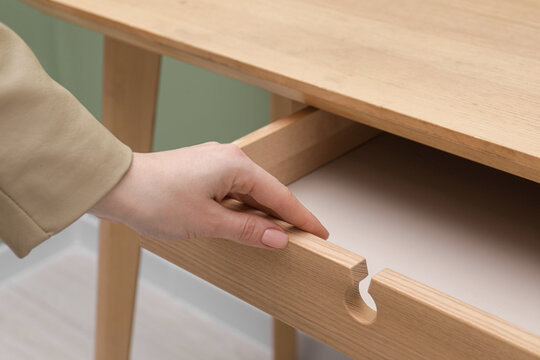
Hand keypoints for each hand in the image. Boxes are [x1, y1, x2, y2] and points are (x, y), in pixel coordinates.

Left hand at [89, 142, 328, 248]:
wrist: (116, 185)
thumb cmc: (155, 198)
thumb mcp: (207, 222)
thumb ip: (247, 230)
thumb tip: (278, 238)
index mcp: (236, 165)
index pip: (280, 195)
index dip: (302, 218)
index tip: (320, 233)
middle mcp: (229, 158)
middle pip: (267, 191)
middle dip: (284, 216)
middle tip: (302, 239)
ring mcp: (214, 162)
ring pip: (249, 191)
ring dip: (261, 214)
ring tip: (276, 236)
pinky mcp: (202, 170)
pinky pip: (233, 189)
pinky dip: (242, 208)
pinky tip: (245, 222)